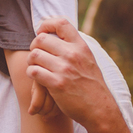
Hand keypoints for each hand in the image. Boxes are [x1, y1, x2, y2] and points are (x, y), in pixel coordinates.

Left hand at [26, 17, 120, 132]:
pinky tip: (37, 77)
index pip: (61, 23)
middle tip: (37, 56)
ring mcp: (64, 69)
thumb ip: (74, 48)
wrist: (100, 109)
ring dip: (32, 62)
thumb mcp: (88, 60)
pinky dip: (31, 74)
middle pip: (41, 39)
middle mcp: (73, 54)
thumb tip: (57, 34)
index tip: (42, 32)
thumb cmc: (92, 85)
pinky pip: (34, 71)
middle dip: (34, 47)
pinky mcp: (57, 84)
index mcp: (81, 46)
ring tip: (36, 67)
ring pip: (34, 55)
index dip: (46, 24)